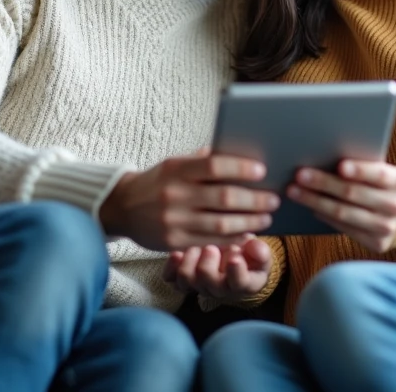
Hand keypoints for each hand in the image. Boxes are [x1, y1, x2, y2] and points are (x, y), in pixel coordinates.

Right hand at [99, 151, 279, 251]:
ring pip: (221, 224)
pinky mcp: (174, 242)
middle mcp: (174, 194)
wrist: (122, 207)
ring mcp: (174, 221)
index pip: (214, 166)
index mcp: (176, 169)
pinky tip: (247, 233)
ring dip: (249, 222)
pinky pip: (210, 241)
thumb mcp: (174, 163)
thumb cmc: (157, 181)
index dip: (241, 168)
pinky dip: (233, 238)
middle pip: (223, 198)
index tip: (262, 171)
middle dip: (254, 200)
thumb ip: (202, 160)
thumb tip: (239, 154)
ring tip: (266, 217)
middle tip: (273, 198)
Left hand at [162, 238, 272, 299]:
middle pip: (208, 281)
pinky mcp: (182, 280)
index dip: (237, 272)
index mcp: (243, 283)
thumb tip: (256, 247)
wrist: (233, 260)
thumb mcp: (260, 252)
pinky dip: (171, 266)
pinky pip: (170, 278)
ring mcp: (199, 285)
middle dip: (208, 263)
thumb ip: (260, 251)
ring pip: (186, 280)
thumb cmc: (248, 256)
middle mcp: (219, 289)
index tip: (236, 257)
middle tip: (212, 248)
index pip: (239, 283)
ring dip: (190, 261)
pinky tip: (177, 254)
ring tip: (197, 248)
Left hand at [288, 160, 395, 252]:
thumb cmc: (384, 186)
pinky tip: (310, 206)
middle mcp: (395, 206)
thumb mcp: (384, 174)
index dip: (360, 170)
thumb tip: (324, 156)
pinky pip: (344, 228)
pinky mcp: (376, 243)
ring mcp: (386, 227)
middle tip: (299, 175)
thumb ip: (363, 168)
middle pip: (353, 194)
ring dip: (315, 201)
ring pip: (343, 213)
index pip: (378, 175)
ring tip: (294, 191)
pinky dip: (324, 216)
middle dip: (323, 183)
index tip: (340, 165)